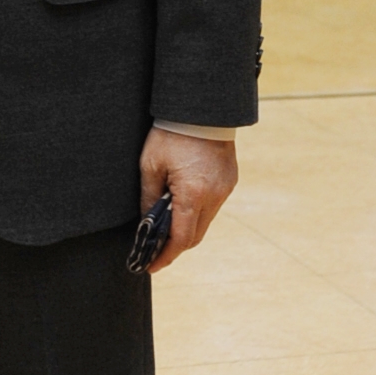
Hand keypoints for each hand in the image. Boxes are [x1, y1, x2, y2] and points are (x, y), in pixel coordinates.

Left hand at [137, 130, 237, 272]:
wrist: (202, 108)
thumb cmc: (171, 134)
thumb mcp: (150, 166)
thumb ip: (148, 198)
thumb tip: (146, 223)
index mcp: (193, 194)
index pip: (180, 239)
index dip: (165, 256)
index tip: (151, 266)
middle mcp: (214, 196)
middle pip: (195, 236)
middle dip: (175, 246)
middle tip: (155, 250)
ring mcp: (225, 189)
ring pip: (205, 223)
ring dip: (186, 229)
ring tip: (165, 229)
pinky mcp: (229, 181)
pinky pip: (213, 207)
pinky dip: (197, 213)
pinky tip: (181, 208)